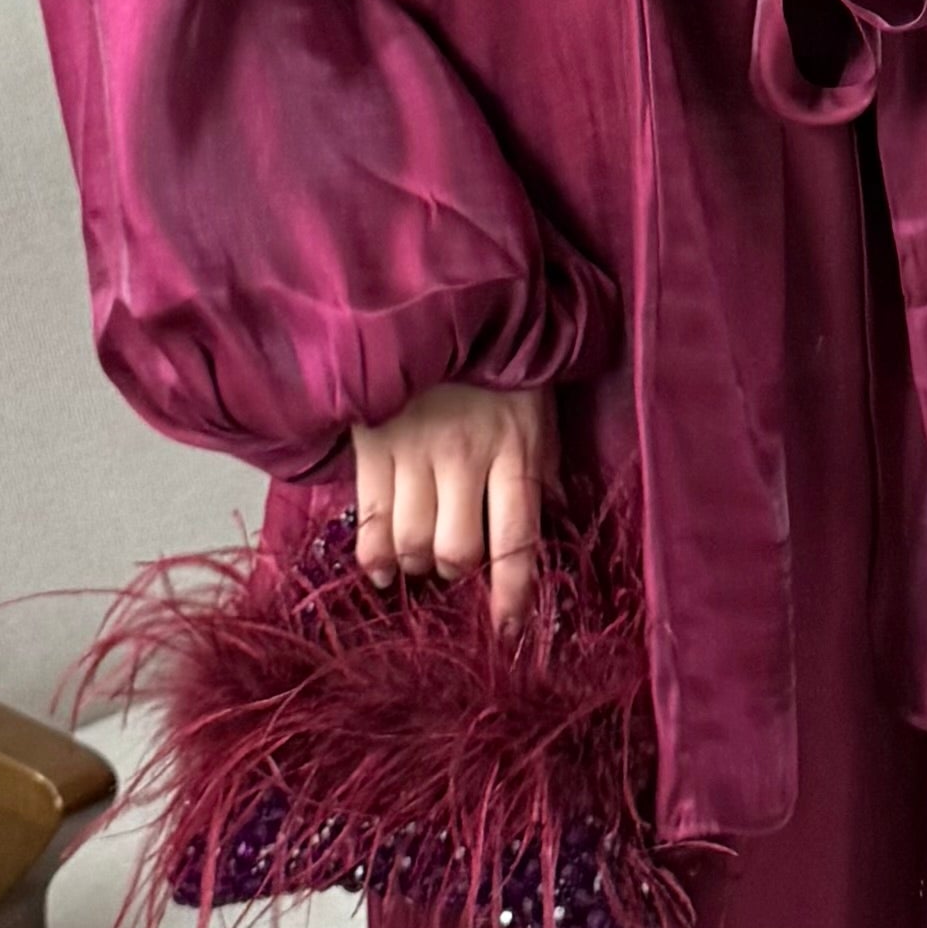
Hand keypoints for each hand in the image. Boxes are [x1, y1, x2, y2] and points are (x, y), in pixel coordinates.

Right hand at [351, 381, 552, 630]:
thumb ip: (542, 462)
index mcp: (515, 449)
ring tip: (420, 561)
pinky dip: (375, 555)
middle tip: (455, 567)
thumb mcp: (537, 405)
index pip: (517, 539)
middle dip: (456, 574)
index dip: (512, 594)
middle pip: (456, 552)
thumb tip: (556, 514)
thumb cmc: (497, 357)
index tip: (506, 633)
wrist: (436, 295)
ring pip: (412, 542)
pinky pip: (371, 518)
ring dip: (417, 565)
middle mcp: (465, 457)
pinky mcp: (372, 443)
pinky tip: (382, 568)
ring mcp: (414, 451)